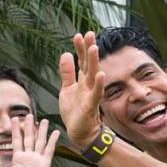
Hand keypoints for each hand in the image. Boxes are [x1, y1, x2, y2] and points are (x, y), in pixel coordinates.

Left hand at [0, 115, 58, 166]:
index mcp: (18, 158)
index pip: (17, 140)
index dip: (15, 130)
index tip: (15, 119)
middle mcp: (28, 156)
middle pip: (29, 138)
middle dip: (28, 126)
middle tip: (29, 115)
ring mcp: (37, 158)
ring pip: (39, 141)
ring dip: (42, 131)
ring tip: (44, 120)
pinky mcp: (45, 162)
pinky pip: (49, 150)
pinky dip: (52, 141)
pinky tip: (56, 133)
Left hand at [59, 32, 104, 147]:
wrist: (80, 131)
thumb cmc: (75, 111)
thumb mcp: (66, 89)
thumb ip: (67, 72)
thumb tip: (66, 54)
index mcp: (82, 81)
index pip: (81, 61)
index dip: (80, 49)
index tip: (79, 35)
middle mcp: (88, 85)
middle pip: (89, 64)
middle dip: (89, 49)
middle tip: (90, 34)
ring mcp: (91, 94)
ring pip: (93, 75)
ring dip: (94, 62)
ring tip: (94, 48)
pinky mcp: (91, 105)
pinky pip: (96, 93)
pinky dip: (99, 84)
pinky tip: (101, 74)